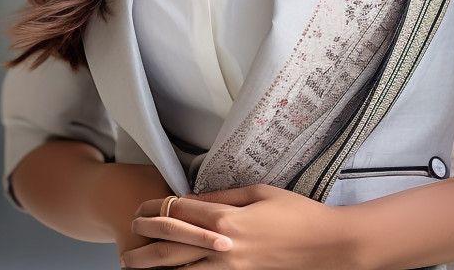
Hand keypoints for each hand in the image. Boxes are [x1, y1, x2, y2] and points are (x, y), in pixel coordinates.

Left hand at [123, 184, 357, 269]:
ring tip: (132, 261)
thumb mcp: (260, 192)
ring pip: (179, 269)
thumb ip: (225, 194)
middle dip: (144, 237)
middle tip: (128, 231)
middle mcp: (221, 245)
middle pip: (170, 243)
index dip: (156, 206)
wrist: (325, 246)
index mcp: (226, 217)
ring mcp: (228, 268)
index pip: (179, 210)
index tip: (142, 204)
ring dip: (153, 265)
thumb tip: (198, 196)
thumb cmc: (297, 214)